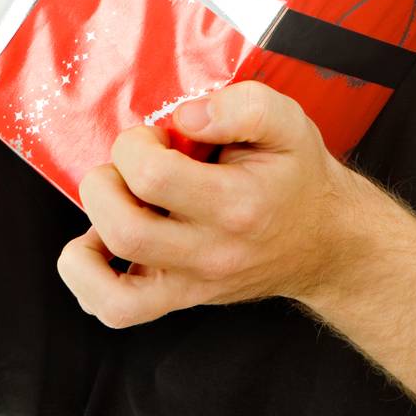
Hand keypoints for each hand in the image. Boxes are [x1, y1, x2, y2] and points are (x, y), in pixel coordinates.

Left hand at [57, 80, 358, 326]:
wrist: (327, 240)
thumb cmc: (298, 176)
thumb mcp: (287, 123)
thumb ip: (239, 107)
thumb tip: (184, 117)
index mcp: (237, 203)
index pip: (153, 177)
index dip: (135, 145)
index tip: (154, 136)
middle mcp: (211, 252)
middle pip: (124, 230)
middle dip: (106, 183)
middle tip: (130, 165)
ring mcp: (193, 283)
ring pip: (111, 289)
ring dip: (91, 234)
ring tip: (112, 204)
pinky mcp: (180, 298)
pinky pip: (116, 309)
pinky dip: (88, 279)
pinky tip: (100, 243)